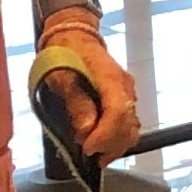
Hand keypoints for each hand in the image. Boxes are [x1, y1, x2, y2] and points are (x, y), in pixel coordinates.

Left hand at [33, 22, 140, 163]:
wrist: (74, 36)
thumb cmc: (64, 54)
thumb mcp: (60, 76)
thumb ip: (75, 102)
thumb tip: (86, 130)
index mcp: (110, 78)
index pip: (118, 113)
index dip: (105, 136)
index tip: (88, 148)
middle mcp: (125, 87)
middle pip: (129, 125)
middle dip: (110, 146)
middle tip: (88, 155)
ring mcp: (127, 93)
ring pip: (131, 128)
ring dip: (114, 146)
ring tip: (93, 153)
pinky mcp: (124, 99)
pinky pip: (127, 124)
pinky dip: (116, 139)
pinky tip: (100, 144)